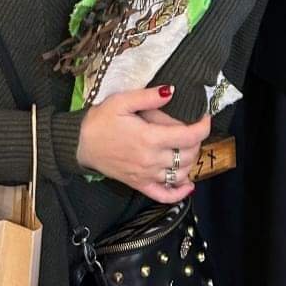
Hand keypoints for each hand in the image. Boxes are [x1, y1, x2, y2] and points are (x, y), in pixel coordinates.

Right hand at [77, 86, 210, 202]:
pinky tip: (187, 185)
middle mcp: (151, 160)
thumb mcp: (122, 101)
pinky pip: (164, 195)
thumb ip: (148, 97)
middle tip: (193, 128)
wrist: (80, 143)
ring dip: (191, 162)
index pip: (188, 136)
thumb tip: (172, 90)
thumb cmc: (101, 120)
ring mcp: (146, 175)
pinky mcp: (139, 184)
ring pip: (181, 175)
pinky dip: (179, 193)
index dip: (203, 127)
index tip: (205, 117)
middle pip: (188, 155)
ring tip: (188, 148)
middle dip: (197, 141)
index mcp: (149, 138)